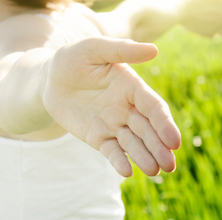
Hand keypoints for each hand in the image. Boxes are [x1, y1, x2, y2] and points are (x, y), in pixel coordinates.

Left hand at [42, 36, 180, 176]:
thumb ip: (121, 50)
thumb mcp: (93, 48)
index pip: (153, 107)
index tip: (173, 141)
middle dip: (160, 147)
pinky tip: (127, 172)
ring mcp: (113, 124)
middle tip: (169, 164)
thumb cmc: (73, 58)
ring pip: (134, 143)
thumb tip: (154, 49)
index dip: (165, 124)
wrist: (48, 79)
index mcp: (131, 86)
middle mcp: (127, 108)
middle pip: (148, 130)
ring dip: (145, 157)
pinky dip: (120, 162)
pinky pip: (112, 151)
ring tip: (154, 171)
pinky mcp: (98, 137)